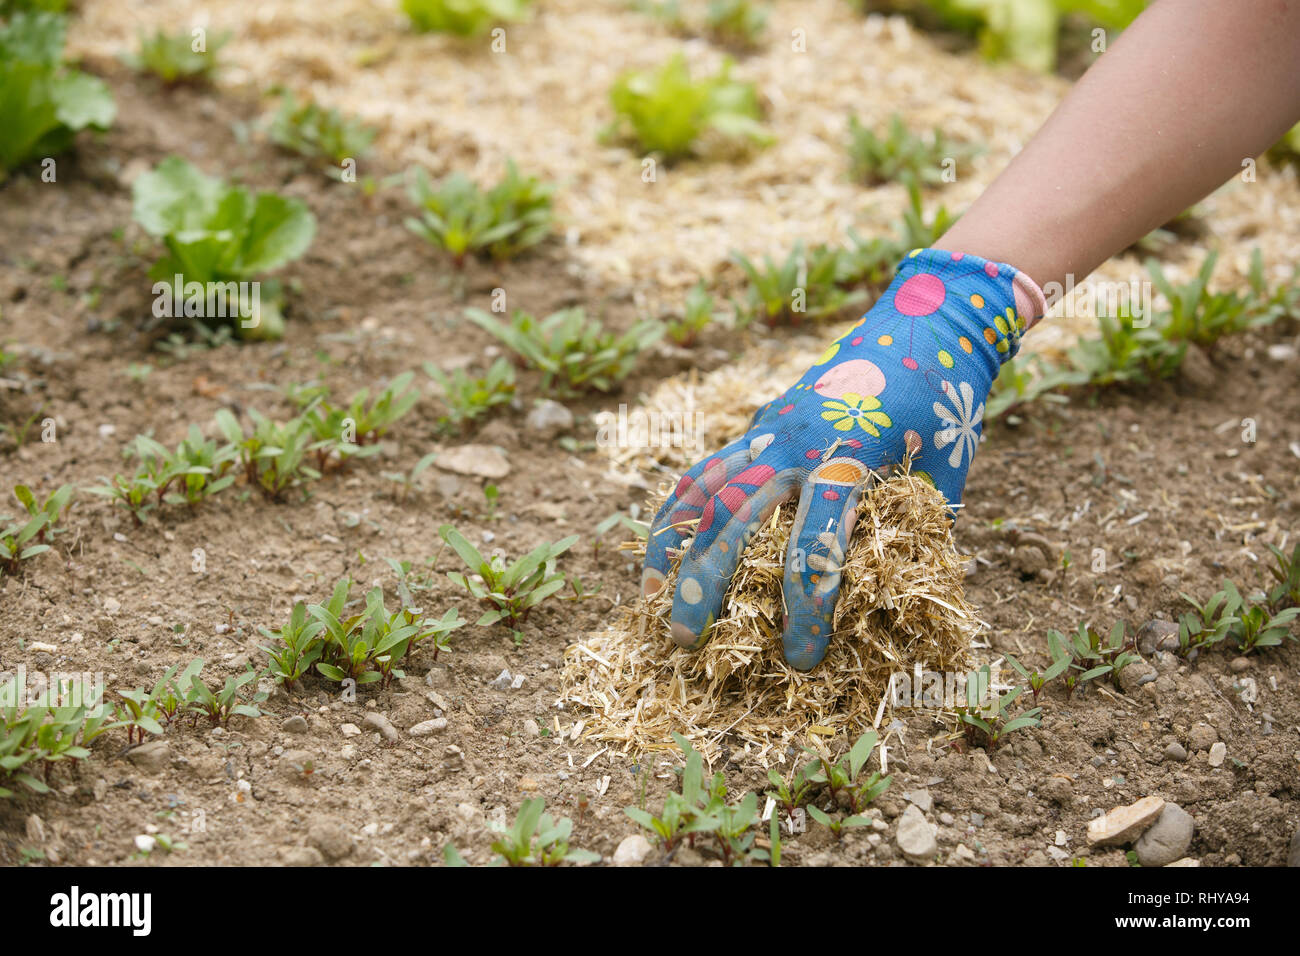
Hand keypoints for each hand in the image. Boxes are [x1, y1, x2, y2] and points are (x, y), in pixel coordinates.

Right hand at [642, 248, 1043, 669]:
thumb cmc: (943, 408)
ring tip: (651, 599)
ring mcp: (769, 431)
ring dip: (673, 546)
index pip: (815, 549)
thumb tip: (897, 604)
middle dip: (706, 586)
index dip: (805, 610)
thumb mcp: (944, 476)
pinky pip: (707, 467)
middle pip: (733, 522)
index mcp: (849, 462)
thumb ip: (915, 536)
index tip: (799, 657)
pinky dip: (680, 507)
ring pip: (704, 490)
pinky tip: (664, 544)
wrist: (922, 325)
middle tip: (689, 642)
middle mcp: (796, 447)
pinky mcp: (758, 424)